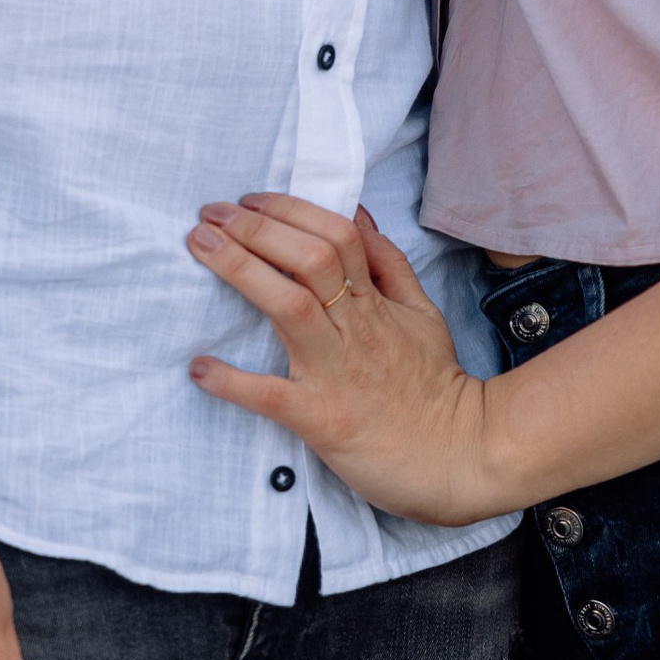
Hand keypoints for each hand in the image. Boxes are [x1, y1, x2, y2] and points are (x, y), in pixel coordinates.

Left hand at [188, 198, 505, 523]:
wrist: (459, 457)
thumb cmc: (435, 386)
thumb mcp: (422, 313)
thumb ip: (388, 265)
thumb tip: (357, 215)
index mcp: (376, 303)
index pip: (337, 236)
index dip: (291, 211)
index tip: (249, 201)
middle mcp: (354, 329)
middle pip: (309, 259)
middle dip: (257, 228)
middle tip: (211, 214)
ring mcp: (336, 373)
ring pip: (289, 307)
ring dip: (241, 271)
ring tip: (202, 248)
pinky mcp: (321, 420)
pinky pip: (272, 396)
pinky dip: (233, 382)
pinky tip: (200, 367)